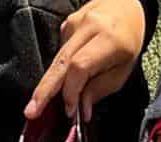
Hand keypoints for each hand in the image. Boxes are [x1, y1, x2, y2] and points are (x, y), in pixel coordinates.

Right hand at [25, 0, 145, 123]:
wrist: (126, 5)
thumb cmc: (129, 39)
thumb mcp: (124, 69)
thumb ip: (101, 88)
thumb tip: (82, 109)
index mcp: (109, 40)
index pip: (79, 67)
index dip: (71, 91)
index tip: (69, 111)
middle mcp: (89, 27)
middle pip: (60, 63)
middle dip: (44, 90)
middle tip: (31, 111)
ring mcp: (75, 23)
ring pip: (57, 60)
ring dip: (51, 84)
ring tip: (44, 101)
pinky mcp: (67, 24)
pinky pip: (60, 52)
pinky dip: (61, 69)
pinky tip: (69, 73)